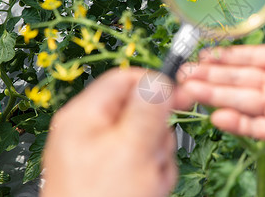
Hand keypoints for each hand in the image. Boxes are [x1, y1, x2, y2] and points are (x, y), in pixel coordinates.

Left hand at [41, 68, 175, 196]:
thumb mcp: (130, 151)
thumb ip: (147, 111)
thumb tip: (159, 79)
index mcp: (85, 116)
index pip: (124, 79)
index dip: (154, 84)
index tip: (180, 95)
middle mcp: (92, 132)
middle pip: (140, 111)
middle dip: (157, 133)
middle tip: (153, 154)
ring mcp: (103, 154)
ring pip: (147, 138)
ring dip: (157, 157)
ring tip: (148, 180)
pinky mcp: (113, 172)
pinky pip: (144, 160)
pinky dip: (152, 174)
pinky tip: (146, 189)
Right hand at [175, 6, 264, 157]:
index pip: (246, 57)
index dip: (223, 56)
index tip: (201, 54)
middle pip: (235, 79)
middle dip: (208, 75)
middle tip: (183, 74)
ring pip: (237, 100)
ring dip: (211, 95)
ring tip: (186, 91)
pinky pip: (252, 127)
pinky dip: (234, 123)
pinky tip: (215, 117)